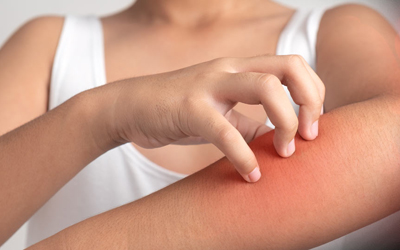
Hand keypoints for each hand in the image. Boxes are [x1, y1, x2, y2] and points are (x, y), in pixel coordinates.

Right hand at [105, 55, 324, 181]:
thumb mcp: (221, 114)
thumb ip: (250, 125)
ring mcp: (210, 85)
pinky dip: (244, 157)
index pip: (294, 65)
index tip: (310, 126)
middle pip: (290, 66)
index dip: (313, 94)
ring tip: (284, 152)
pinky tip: (250, 176)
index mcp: (240, 68)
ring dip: (285, 122)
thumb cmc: (179, 110)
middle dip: (310, 102)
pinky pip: (227, 131)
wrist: (132, 106)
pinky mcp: (190, 107)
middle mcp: (230, 69)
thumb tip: (276, 142)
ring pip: (266, 88)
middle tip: (308, 136)